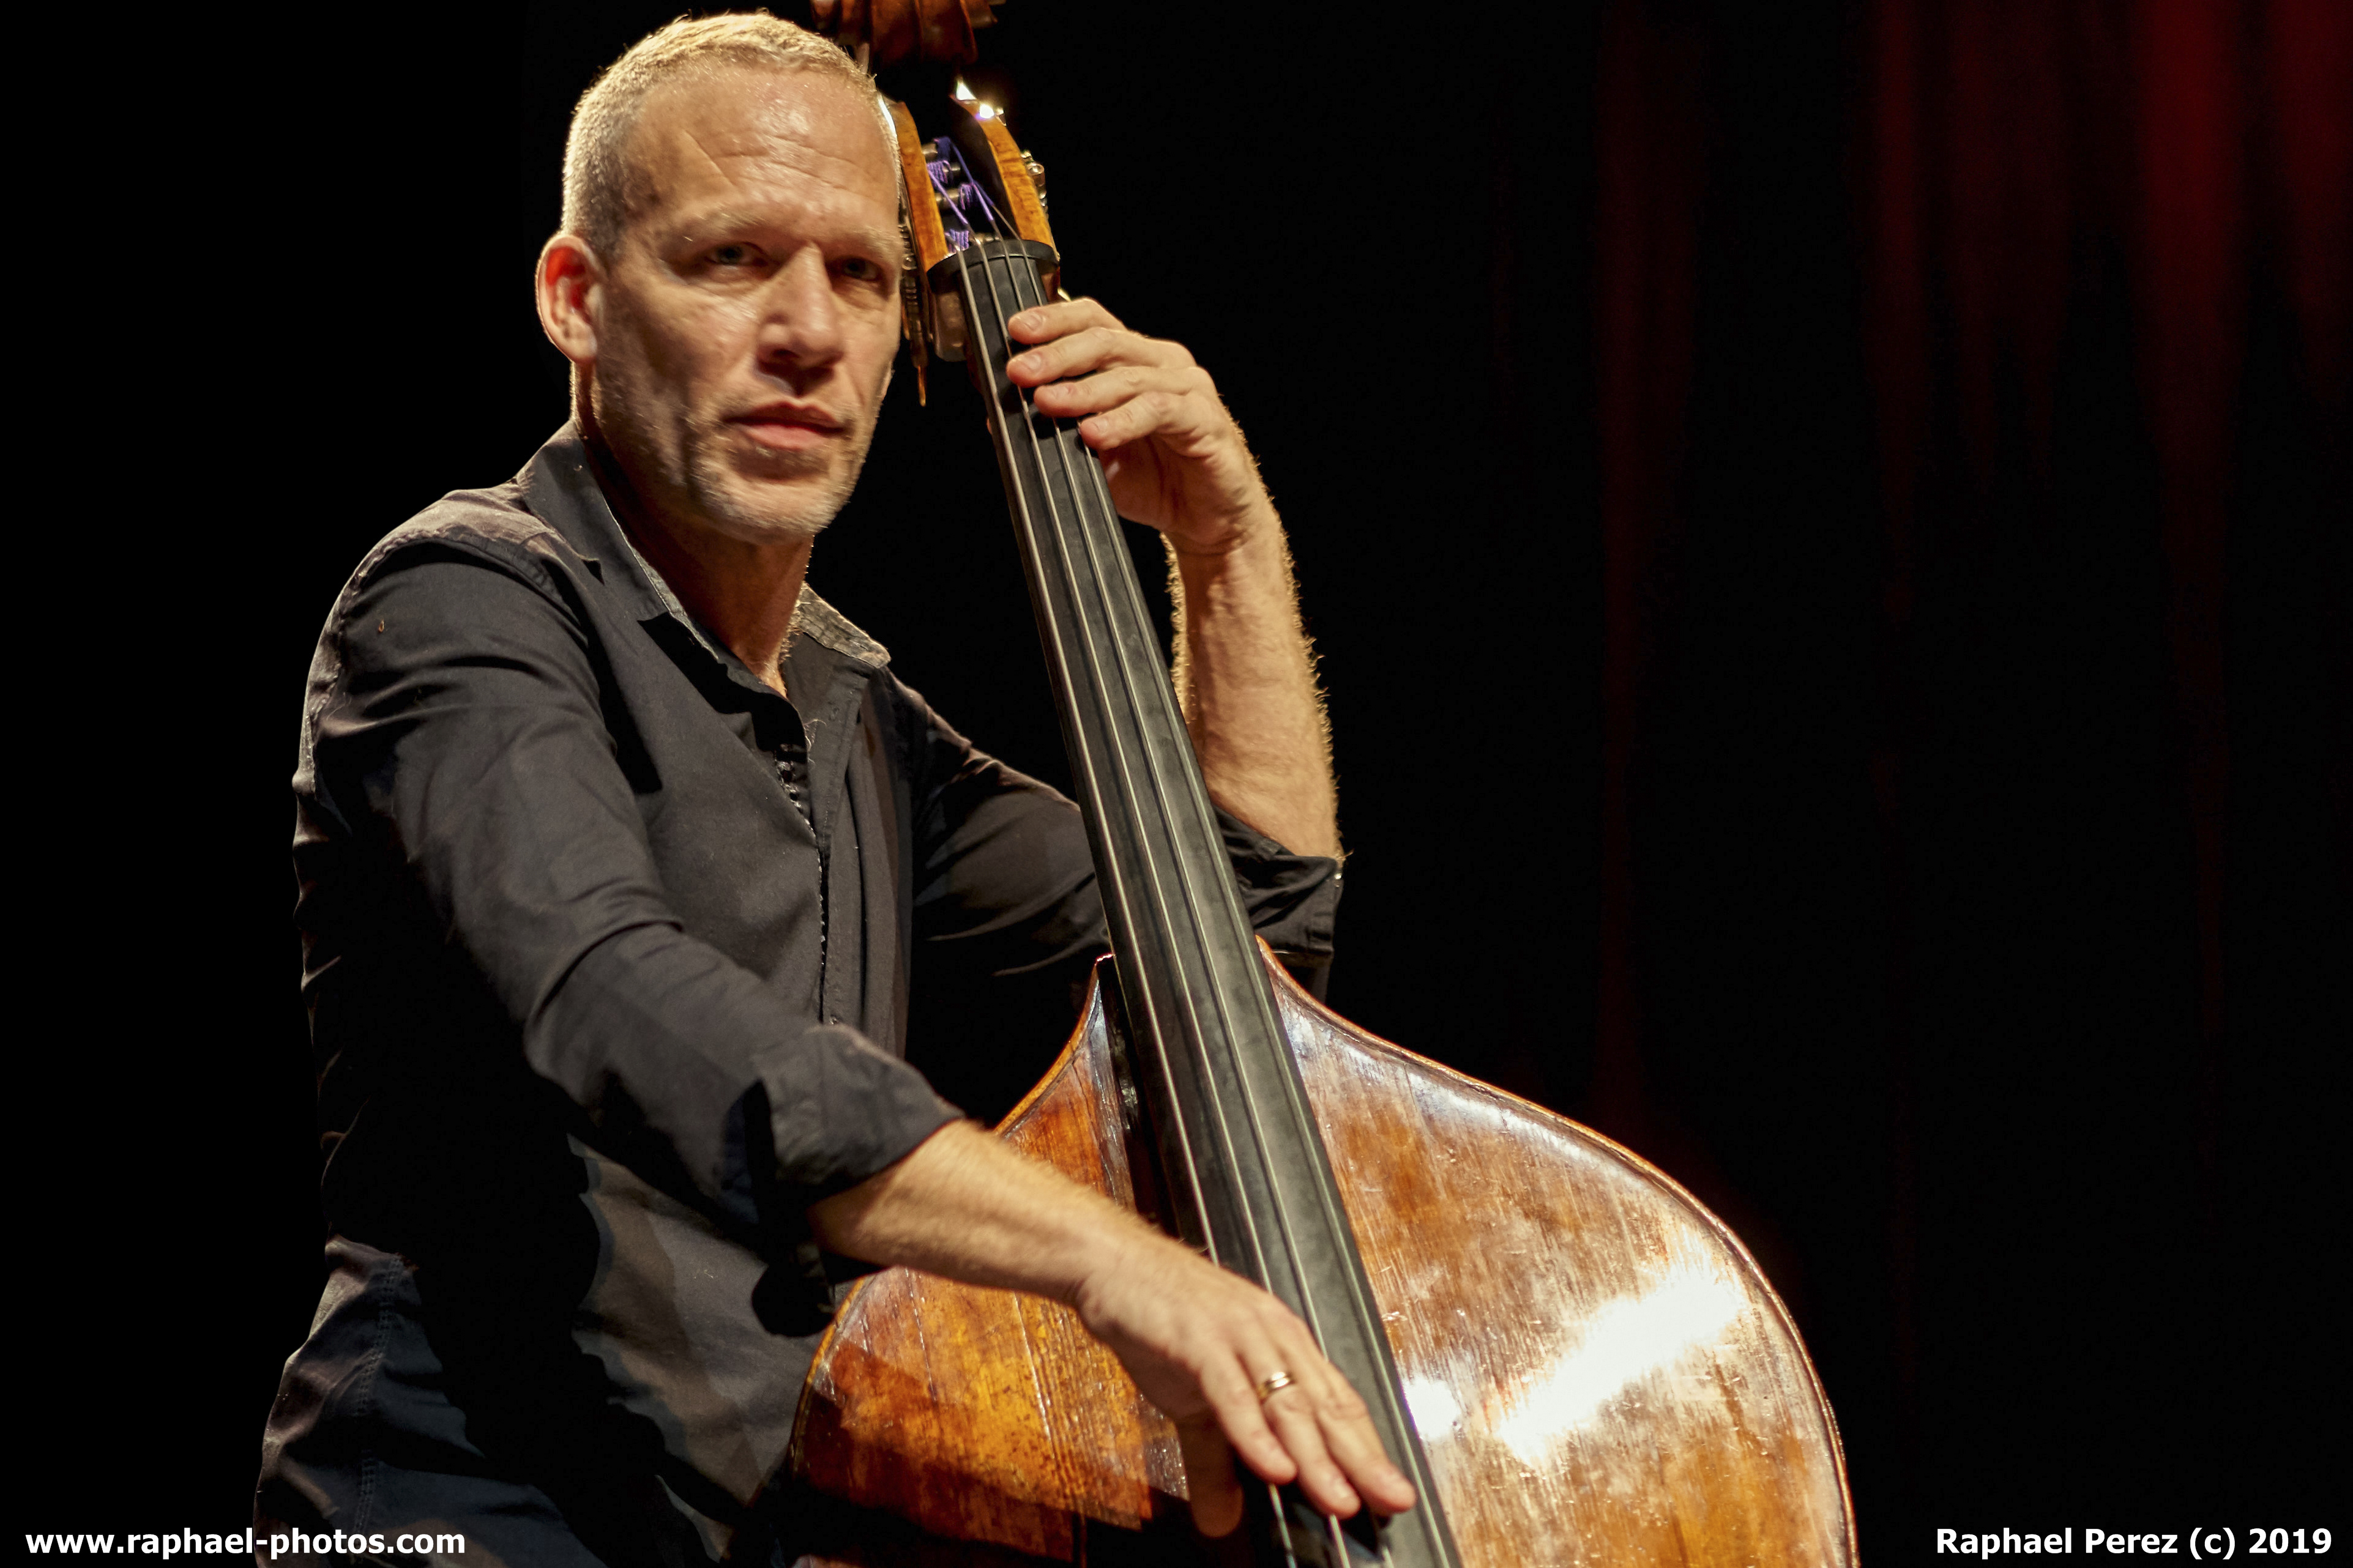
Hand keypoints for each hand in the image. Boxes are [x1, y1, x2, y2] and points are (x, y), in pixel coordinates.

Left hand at [1005, 300, 1271, 555]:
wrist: (1208, 522)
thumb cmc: (1156, 480)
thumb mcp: (1091, 451)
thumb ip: (1055, 427)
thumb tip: (997, 416)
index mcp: (1136, 358)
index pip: (1093, 321)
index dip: (1054, 321)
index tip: (1016, 331)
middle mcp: (1163, 363)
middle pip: (1106, 341)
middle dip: (1057, 355)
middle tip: (1020, 371)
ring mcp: (1188, 389)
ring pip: (1129, 376)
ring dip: (1082, 390)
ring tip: (1047, 403)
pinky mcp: (1206, 420)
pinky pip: (1159, 412)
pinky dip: (1122, 421)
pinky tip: (1094, 433)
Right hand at [1073, 1228, 1417, 1537]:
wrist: (1113, 1263)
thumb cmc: (1163, 1321)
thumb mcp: (1194, 1402)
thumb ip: (1214, 1460)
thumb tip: (1222, 1521)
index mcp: (1282, 1345)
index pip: (1336, 1403)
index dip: (1367, 1449)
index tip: (1393, 1493)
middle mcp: (1272, 1336)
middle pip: (1325, 1406)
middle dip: (1362, 1459)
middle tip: (1393, 1500)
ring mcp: (1239, 1334)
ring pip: (1286, 1402)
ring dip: (1315, 1457)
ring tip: (1340, 1501)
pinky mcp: (1199, 1338)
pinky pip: (1233, 1393)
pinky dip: (1254, 1433)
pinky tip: (1274, 1469)